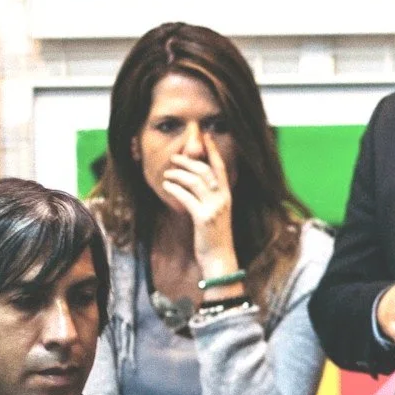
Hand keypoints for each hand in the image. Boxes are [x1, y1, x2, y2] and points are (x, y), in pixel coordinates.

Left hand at [161, 153, 238, 278]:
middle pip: (205, 171)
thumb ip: (209, 198)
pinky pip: (186, 198)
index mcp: (227, 195)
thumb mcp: (216, 213)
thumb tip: (197, 182)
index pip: (220, 167)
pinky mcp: (203, 218)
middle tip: (175, 158)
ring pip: (194, 182)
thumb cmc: (215, 236)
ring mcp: (214, 208)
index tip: (206, 137)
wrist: (219, 258)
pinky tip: (167, 186)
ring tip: (167, 174)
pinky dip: (175, 189)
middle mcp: (222, 199)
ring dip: (178, 174)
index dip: (213, 151)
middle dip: (189, 162)